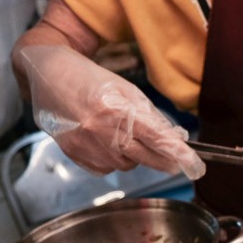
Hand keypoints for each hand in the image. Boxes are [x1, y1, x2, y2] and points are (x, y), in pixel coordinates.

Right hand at [18, 45, 204, 178]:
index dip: (178, 153)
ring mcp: (86, 145)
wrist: (47, 74)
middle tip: (171, 156)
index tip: (195, 166)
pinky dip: (113, 159)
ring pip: (127, 165)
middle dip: (163, 159)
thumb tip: (176, 138)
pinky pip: (107, 169)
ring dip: (133, 155)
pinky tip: (104, 140)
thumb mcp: (126, 89)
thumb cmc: (89, 79)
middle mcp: (100, 131)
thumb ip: (152, 116)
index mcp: (116, 110)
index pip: (156, 137)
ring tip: (120, 132)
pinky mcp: (74, 155)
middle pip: (145, 157)